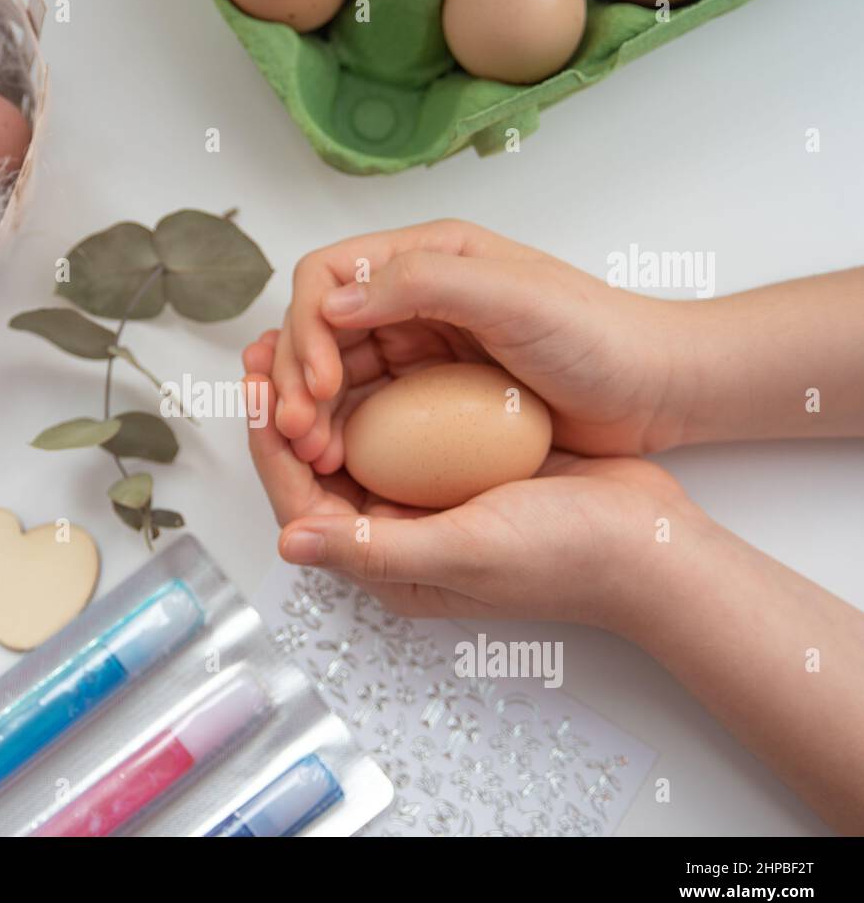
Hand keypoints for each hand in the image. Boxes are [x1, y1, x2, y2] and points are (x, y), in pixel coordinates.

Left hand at [244, 339, 698, 634]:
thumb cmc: (565, 555)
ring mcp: (426, 499)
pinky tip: (368, 346)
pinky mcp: (456, 469)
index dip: (267, 445)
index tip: (251, 388)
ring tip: (300, 339)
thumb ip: (374, 550)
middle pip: (314, 468)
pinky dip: (375, 389)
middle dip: (283, 411)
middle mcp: (395, 532)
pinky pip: (398, 426)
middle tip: (260, 353)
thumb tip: (289, 544)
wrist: (652, 541)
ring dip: (323, 393)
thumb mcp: (464, 551)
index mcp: (386, 563)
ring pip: (353, 440)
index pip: (300, 503)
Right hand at [266, 219, 695, 471]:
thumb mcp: (515, 296)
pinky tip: (338, 463)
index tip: (318, 384)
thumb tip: (331, 301)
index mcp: (426, 257)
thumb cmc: (601, 335)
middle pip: (317, 329)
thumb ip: (424, 284)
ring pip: (332, 374)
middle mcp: (411, 298)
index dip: (305, 326)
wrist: (656, 389)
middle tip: (297, 431)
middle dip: (294, 376)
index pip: (326, 275)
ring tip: (312, 455)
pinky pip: (364, 412)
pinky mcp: (429, 399)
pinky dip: (341, 434)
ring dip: (309, 411)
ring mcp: (418, 349)